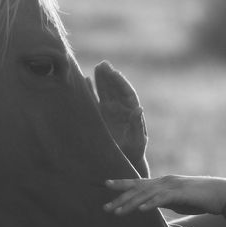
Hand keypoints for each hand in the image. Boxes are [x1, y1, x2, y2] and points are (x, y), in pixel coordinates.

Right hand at [92, 61, 148, 176]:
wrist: (124, 162)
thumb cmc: (133, 153)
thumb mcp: (137, 140)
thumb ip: (137, 125)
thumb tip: (139, 108)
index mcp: (131, 112)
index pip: (126, 92)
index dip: (120, 81)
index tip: (113, 72)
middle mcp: (121, 109)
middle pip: (115, 89)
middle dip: (109, 77)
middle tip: (103, 64)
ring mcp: (110, 112)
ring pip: (105, 92)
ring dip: (101, 80)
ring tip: (97, 67)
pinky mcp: (100, 117)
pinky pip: (95, 101)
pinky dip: (91, 91)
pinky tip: (86, 80)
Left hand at [104, 175, 225, 215]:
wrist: (222, 194)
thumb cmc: (200, 198)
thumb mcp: (177, 201)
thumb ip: (163, 202)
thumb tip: (150, 206)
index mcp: (162, 183)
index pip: (138, 183)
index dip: (122, 184)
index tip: (106, 185)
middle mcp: (164, 182)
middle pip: (138, 190)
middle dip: (120, 198)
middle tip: (105, 208)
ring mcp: (172, 186)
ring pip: (147, 195)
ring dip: (131, 204)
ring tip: (117, 212)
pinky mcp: (181, 194)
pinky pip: (163, 199)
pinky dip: (151, 204)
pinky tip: (141, 210)